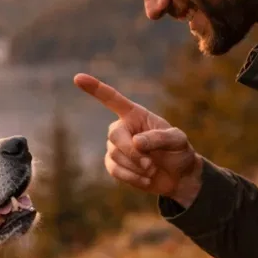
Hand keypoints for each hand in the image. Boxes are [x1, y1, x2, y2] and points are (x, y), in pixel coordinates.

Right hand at [73, 73, 202, 206]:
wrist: (178, 177)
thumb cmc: (179, 152)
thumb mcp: (178, 141)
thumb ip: (159, 138)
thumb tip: (135, 142)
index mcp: (135, 115)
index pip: (112, 99)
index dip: (95, 89)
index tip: (78, 78)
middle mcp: (122, 128)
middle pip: (114, 136)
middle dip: (132, 152)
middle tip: (151, 164)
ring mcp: (116, 147)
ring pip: (115, 156)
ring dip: (137, 167)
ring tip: (153, 170)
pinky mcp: (114, 165)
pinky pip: (115, 170)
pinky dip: (132, 177)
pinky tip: (146, 179)